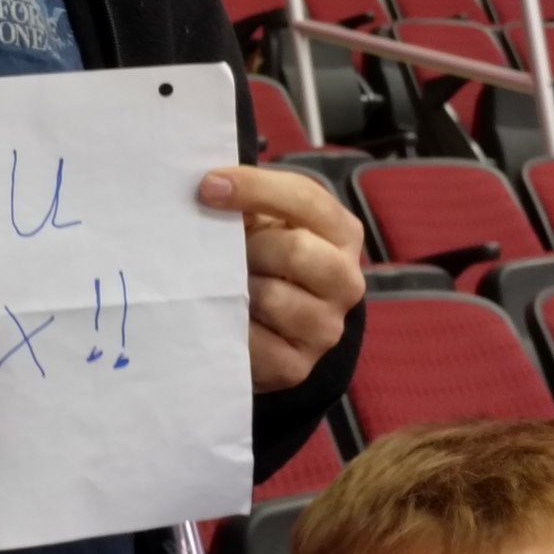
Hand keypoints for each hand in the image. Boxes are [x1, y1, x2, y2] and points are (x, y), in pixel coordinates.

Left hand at [201, 167, 366, 393]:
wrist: (270, 328)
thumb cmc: (265, 258)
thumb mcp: (267, 222)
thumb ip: (252, 201)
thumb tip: (213, 188)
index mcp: (342, 233)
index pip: (306, 199)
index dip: (254, 188)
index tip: (207, 187)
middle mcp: (346, 281)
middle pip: (295, 251)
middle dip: (249, 248)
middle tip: (223, 253)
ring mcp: (326, 328)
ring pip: (271, 297)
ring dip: (236, 288)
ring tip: (224, 285)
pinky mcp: (297, 366)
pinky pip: (255, 342)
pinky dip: (230, 325)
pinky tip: (223, 316)